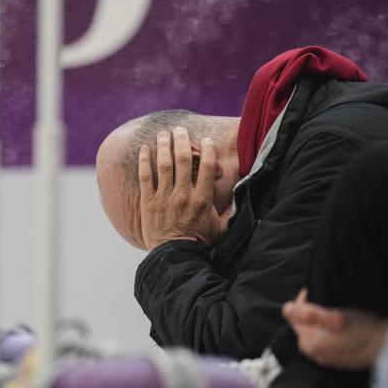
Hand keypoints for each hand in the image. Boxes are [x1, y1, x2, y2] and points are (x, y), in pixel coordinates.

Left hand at [138, 127, 229, 250]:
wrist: (175, 258)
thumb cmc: (200, 243)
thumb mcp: (222, 228)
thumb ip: (232, 210)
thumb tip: (243, 194)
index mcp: (202, 199)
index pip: (207, 167)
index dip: (208, 150)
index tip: (206, 140)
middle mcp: (183, 195)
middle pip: (183, 160)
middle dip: (182, 141)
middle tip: (180, 129)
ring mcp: (165, 198)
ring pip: (164, 165)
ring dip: (164, 146)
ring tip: (164, 133)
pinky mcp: (148, 202)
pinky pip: (145, 177)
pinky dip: (144, 161)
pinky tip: (144, 149)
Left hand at [282, 289, 387, 369]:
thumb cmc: (364, 329)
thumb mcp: (336, 317)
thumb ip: (308, 314)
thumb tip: (286, 309)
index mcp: (309, 342)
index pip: (295, 315)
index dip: (304, 300)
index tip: (316, 290)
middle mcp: (315, 353)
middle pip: (305, 325)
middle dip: (311, 311)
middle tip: (327, 299)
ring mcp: (328, 358)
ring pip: (317, 333)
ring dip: (322, 321)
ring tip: (337, 310)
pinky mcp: (341, 360)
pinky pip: (329, 341)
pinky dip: (332, 332)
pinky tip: (345, 325)